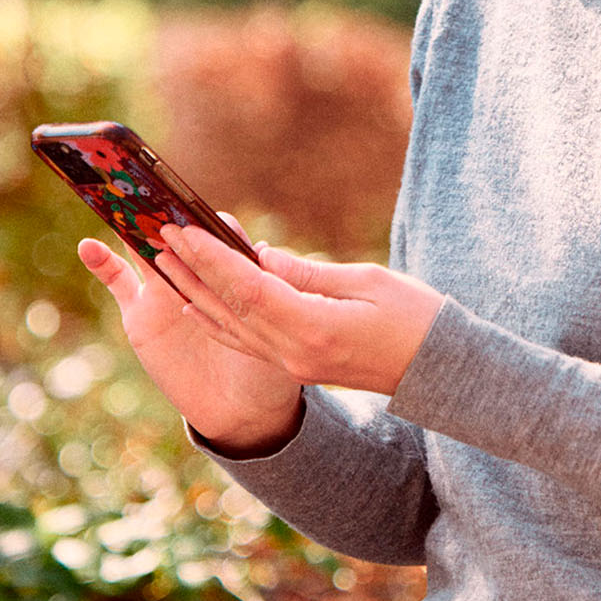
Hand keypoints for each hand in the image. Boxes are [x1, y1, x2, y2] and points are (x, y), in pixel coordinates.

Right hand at [76, 213, 302, 451]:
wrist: (240, 408)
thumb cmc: (271, 365)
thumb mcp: (282, 326)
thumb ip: (277, 291)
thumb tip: (265, 253)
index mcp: (232, 272)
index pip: (222, 236)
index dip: (213, 225)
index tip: (203, 215)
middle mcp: (197, 274)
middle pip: (179, 234)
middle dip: (165, 213)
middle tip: (146, 191)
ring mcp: (165, 291)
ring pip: (145, 249)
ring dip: (132, 227)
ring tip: (113, 203)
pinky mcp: (140, 314)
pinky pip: (118, 282)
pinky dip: (101, 262)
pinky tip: (87, 244)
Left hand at [154, 222, 446, 396]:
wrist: (440, 372)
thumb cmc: (417, 318)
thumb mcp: (368, 283)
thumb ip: (309, 273)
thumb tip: (260, 257)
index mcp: (314, 329)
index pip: (250, 288)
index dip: (214, 257)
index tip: (186, 229)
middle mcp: (294, 353)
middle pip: (231, 307)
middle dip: (194, 269)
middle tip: (160, 235)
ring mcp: (293, 364)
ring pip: (231, 327)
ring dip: (194, 292)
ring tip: (164, 263)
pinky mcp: (297, 366)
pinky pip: (245, 342)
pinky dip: (216, 320)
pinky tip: (192, 305)